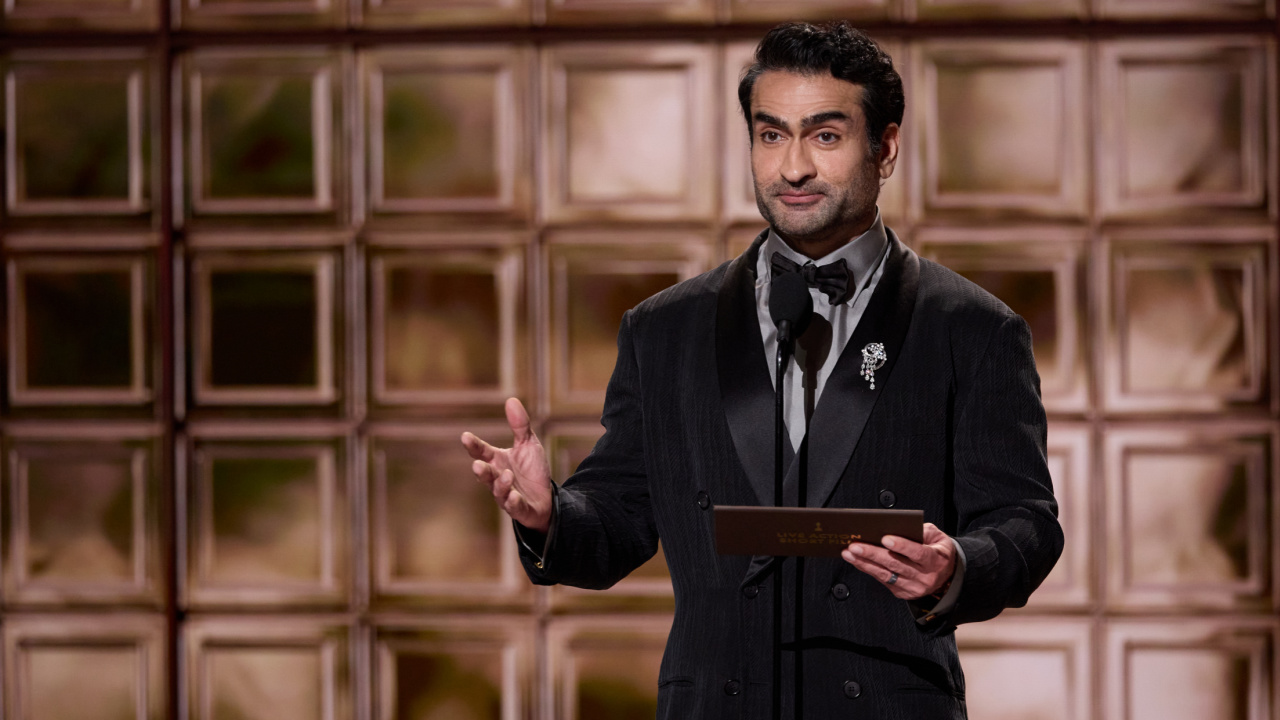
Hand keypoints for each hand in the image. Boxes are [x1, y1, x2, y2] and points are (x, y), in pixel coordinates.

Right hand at [461, 398, 553, 532]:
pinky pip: (514, 507)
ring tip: (506, 475)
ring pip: (499, 491)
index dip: (474, 445)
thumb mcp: (528, 444)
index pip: (482, 451)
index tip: (466, 436)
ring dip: (501, 484)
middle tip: (477, 464)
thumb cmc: (531, 470)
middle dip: (481, 470)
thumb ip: (519, 425)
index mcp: (497, 461)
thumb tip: (511, 399)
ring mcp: (507, 495)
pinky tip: (515, 496)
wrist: (546, 497)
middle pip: (486, 474)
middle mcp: (497, 478)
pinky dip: (513, 502)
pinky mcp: (520, 509)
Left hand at [841, 522, 955, 600]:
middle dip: (873, 554)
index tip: (885, 538)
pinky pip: (883, 581)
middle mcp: (925, 576)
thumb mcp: (938, 537)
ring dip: (865, 563)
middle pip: (896, 564)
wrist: (947, 577)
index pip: (918, 553)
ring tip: (849, 553)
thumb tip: (898, 526)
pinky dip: (868, 570)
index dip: (902, 546)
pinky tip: (857, 561)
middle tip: (855, 545)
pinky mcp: (903, 593)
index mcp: (936, 560)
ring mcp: (913, 587)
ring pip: (886, 575)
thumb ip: (921, 530)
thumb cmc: (938, 552)